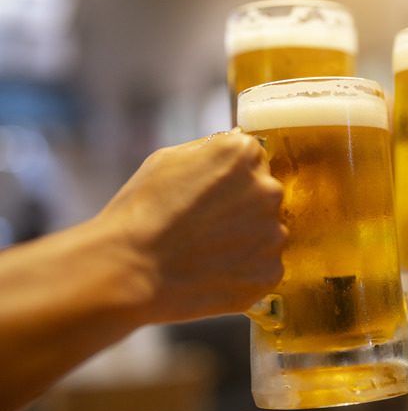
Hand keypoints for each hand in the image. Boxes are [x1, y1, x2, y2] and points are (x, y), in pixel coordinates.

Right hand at [98, 128, 286, 322]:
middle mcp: (268, 190)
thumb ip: (211, 148)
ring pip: (267, 233)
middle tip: (204, 225)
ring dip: (246, 240)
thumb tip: (236, 139)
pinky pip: (263, 266)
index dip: (229, 178)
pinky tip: (213, 272)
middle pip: (264, 195)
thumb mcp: (168, 159)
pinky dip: (244, 271)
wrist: (130, 271)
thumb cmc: (141, 212)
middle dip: (242, 207)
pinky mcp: (271, 271)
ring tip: (205, 251)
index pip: (253, 159)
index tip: (209, 194)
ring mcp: (273, 233)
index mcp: (243, 154)